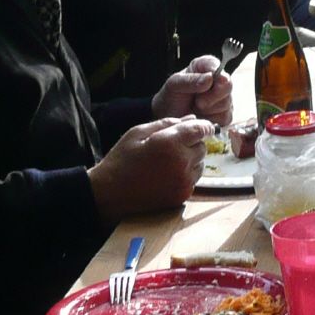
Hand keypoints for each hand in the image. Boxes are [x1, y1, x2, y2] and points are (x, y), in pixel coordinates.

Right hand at [88, 116, 209, 220]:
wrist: (111, 193)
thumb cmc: (122, 159)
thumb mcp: (139, 132)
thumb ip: (167, 123)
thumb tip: (192, 118)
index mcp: (170, 143)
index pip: (200, 129)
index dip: (204, 126)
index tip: (202, 126)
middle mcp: (181, 163)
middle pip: (202, 147)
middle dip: (192, 143)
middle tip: (172, 146)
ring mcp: (183, 182)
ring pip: (200, 164)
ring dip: (191, 160)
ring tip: (168, 162)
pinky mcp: (182, 196)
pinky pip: (194, 179)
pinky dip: (186, 175)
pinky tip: (167, 174)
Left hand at [153, 55, 231, 119]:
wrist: (169, 117)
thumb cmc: (171, 97)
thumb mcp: (174, 85)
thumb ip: (190, 80)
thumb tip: (209, 78)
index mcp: (205, 67)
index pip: (218, 65)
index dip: (216, 74)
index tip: (207, 82)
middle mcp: (218, 81)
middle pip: (227, 85)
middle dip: (211, 96)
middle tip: (198, 102)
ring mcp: (224, 98)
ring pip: (226, 103)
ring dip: (209, 109)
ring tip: (196, 108)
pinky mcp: (225, 114)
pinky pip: (225, 117)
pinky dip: (211, 119)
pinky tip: (201, 117)